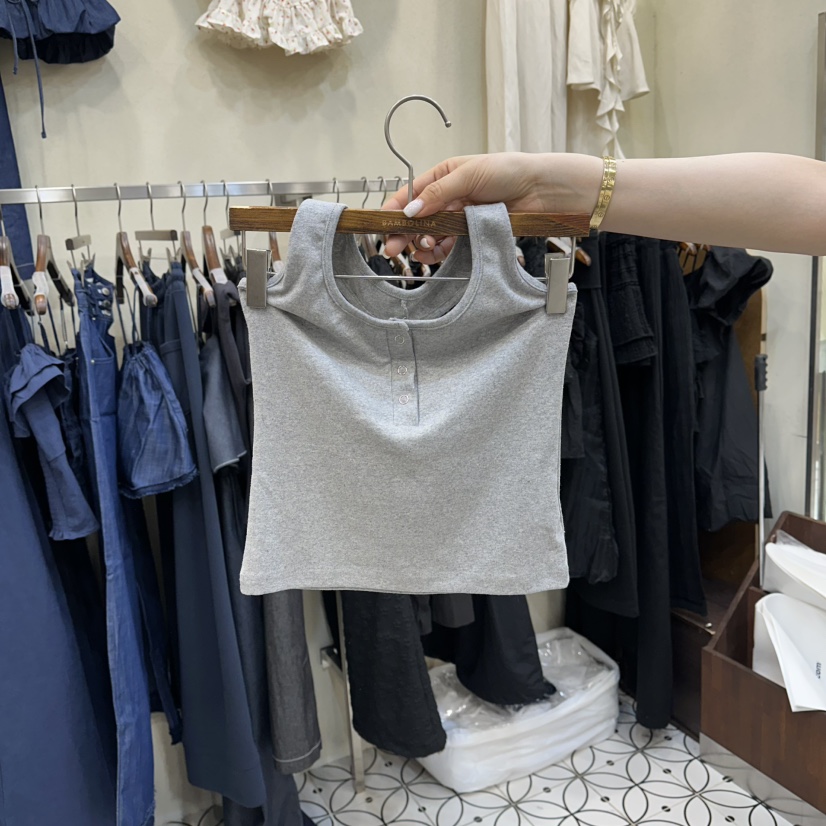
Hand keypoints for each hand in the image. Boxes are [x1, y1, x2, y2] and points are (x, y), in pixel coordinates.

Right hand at [381, 152, 601, 263]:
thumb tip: (411, 210)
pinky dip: (439, 252)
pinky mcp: (471, 234)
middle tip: (393, 250)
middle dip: (403, 234)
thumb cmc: (509, 172)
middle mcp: (447, 198)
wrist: (541, 190)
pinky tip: (435, 255)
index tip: (382, 226)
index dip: (394, 210)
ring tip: (424, 250)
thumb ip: (438, 194)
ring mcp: (458, 217)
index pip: (410, 194)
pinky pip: (448, 246)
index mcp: (442, 177)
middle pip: (416, 219)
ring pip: (430, 236)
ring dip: (423, 244)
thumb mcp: (469, 175)